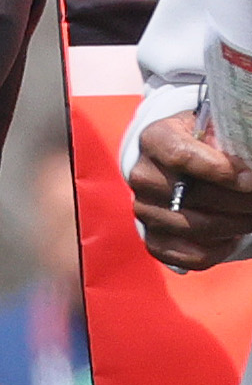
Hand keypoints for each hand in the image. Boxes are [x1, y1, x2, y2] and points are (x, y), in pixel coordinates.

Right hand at [138, 106, 251, 270]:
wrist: (183, 166)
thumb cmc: (209, 143)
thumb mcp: (217, 129)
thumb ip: (233, 142)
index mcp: (155, 139)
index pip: (181, 157)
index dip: (220, 170)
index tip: (250, 179)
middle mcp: (143, 176)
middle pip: (194, 196)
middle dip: (241, 201)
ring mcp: (145, 211)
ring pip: (197, 227)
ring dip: (237, 225)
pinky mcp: (153, 239)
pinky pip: (190, 255)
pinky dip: (220, 249)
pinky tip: (234, 235)